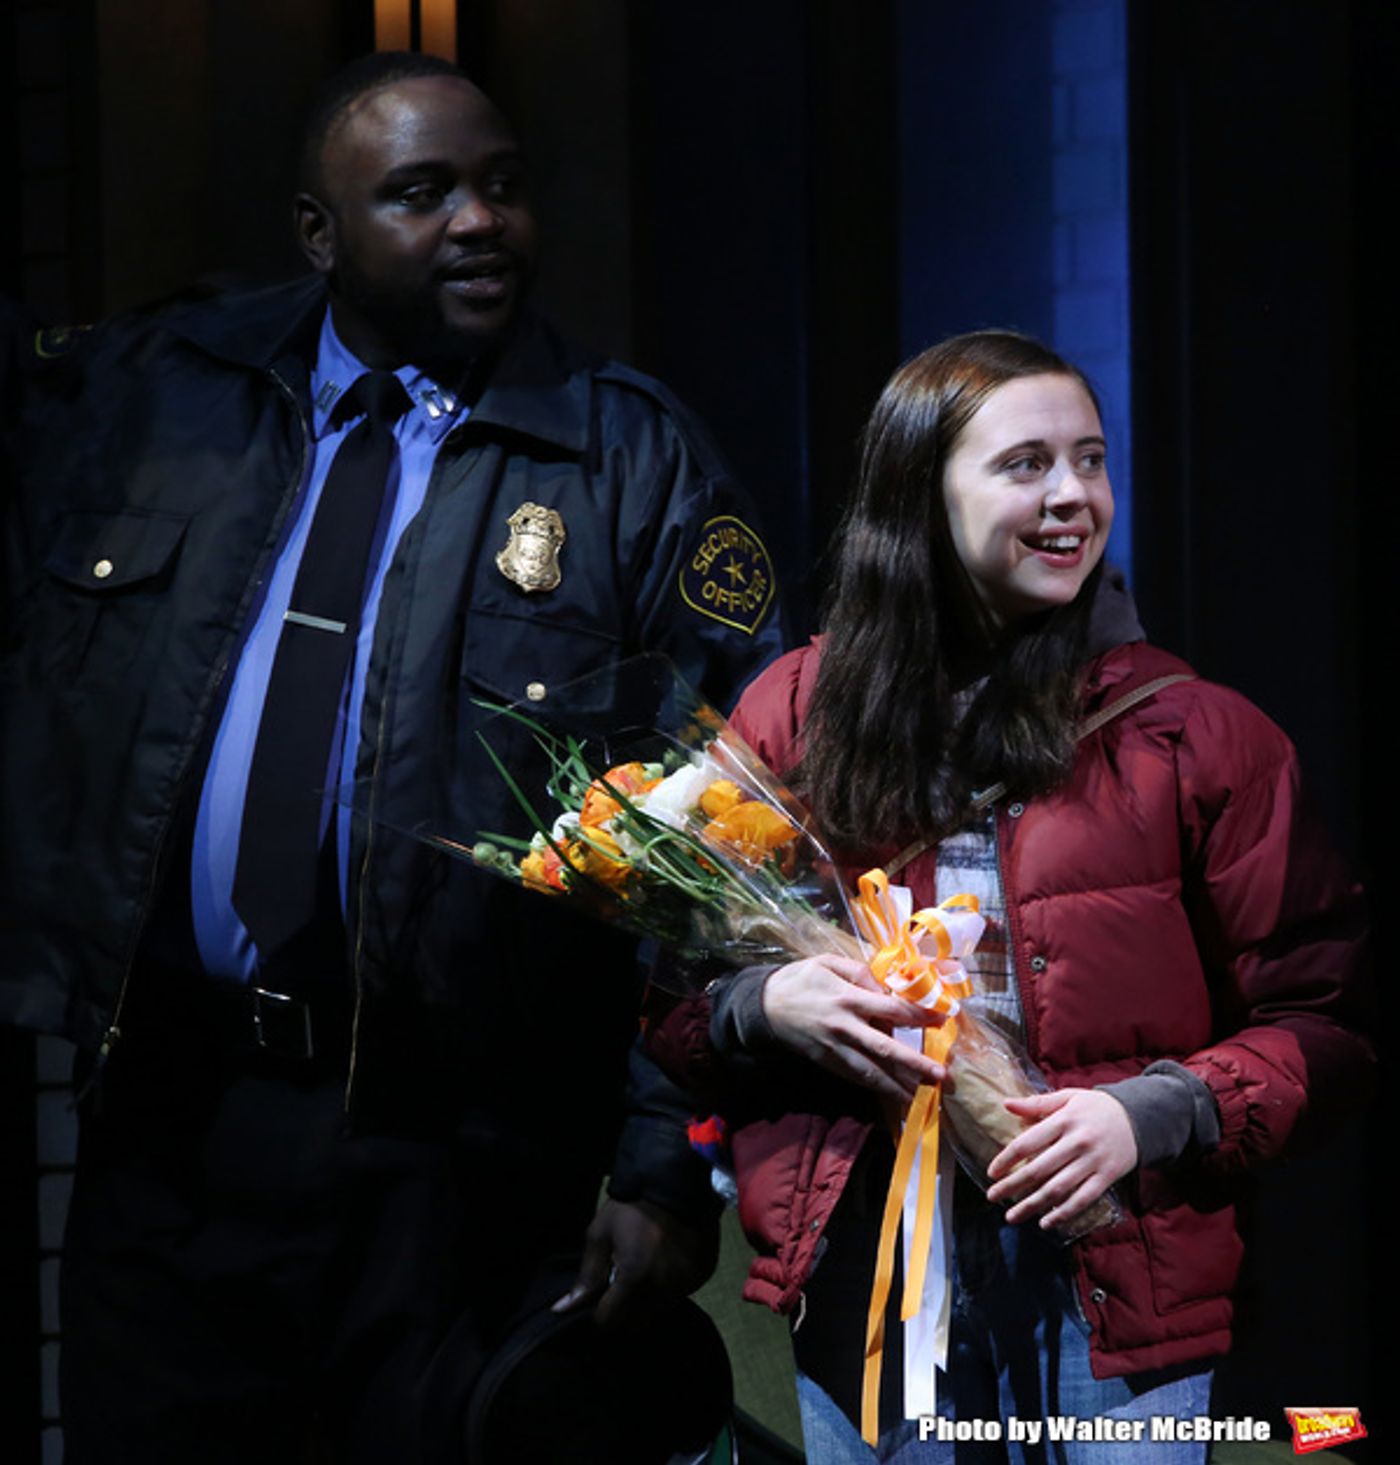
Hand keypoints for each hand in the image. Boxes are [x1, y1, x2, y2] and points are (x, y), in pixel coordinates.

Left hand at [552, 1198, 717, 1328]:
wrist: (676, 1180)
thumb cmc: (631, 1207)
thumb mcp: (600, 1234)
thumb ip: (587, 1276)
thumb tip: (562, 1310)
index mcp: (634, 1279)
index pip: (609, 1322)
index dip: (597, 1315)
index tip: (598, 1300)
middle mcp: (663, 1289)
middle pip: (635, 1323)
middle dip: (621, 1312)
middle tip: (618, 1287)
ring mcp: (686, 1284)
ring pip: (658, 1312)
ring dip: (645, 1302)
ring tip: (641, 1273)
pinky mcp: (702, 1277)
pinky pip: (679, 1295)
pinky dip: (667, 1288)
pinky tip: (662, 1265)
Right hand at [761, 955, 946, 1101]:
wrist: (765, 1005)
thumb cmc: (801, 979)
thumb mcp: (829, 962)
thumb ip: (860, 973)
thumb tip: (888, 987)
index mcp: (849, 999)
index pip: (893, 1010)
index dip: (920, 1016)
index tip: (943, 1019)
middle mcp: (845, 1028)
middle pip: (886, 1050)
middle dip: (915, 1065)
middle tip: (941, 1076)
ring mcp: (835, 1049)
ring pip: (871, 1072)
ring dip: (898, 1085)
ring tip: (921, 1095)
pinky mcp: (827, 1062)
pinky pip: (855, 1077)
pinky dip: (875, 1087)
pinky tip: (892, 1094)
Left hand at [985, 1088, 1136, 1228]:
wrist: (1140, 1117)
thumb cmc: (1096, 1107)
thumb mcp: (1068, 1097)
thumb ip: (1037, 1103)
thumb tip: (1006, 1104)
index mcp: (1064, 1120)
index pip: (1028, 1142)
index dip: (1007, 1159)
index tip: (992, 1173)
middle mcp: (1077, 1142)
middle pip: (1038, 1169)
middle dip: (1012, 1186)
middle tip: (992, 1197)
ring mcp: (1093, 1162)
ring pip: (1058, 1189)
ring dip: (1032, 1205)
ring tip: (1011, 1216)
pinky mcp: (1107, 1177)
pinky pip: (1082, 1199)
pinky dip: (1063, 1213)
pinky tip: (1045, 1222)